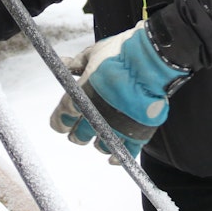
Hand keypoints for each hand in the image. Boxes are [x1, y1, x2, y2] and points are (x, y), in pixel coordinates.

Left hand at [49, 21, 188, 160]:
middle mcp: (97, 113)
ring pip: (102, 145)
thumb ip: (77, 63)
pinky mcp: (138, 130)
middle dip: (78, 134)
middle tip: (80, 132)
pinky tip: (114, 158)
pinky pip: (126, 151)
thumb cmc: (123, 52)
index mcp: (83, 94)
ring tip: (102, 136)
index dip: (60, 122)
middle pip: (80, 135)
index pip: (63, 117)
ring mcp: (118, 124)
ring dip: (99, 142)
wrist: (152, 57)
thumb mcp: (94, 53)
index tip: (60, 124)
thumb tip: (62, 63)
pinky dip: (119, 156)